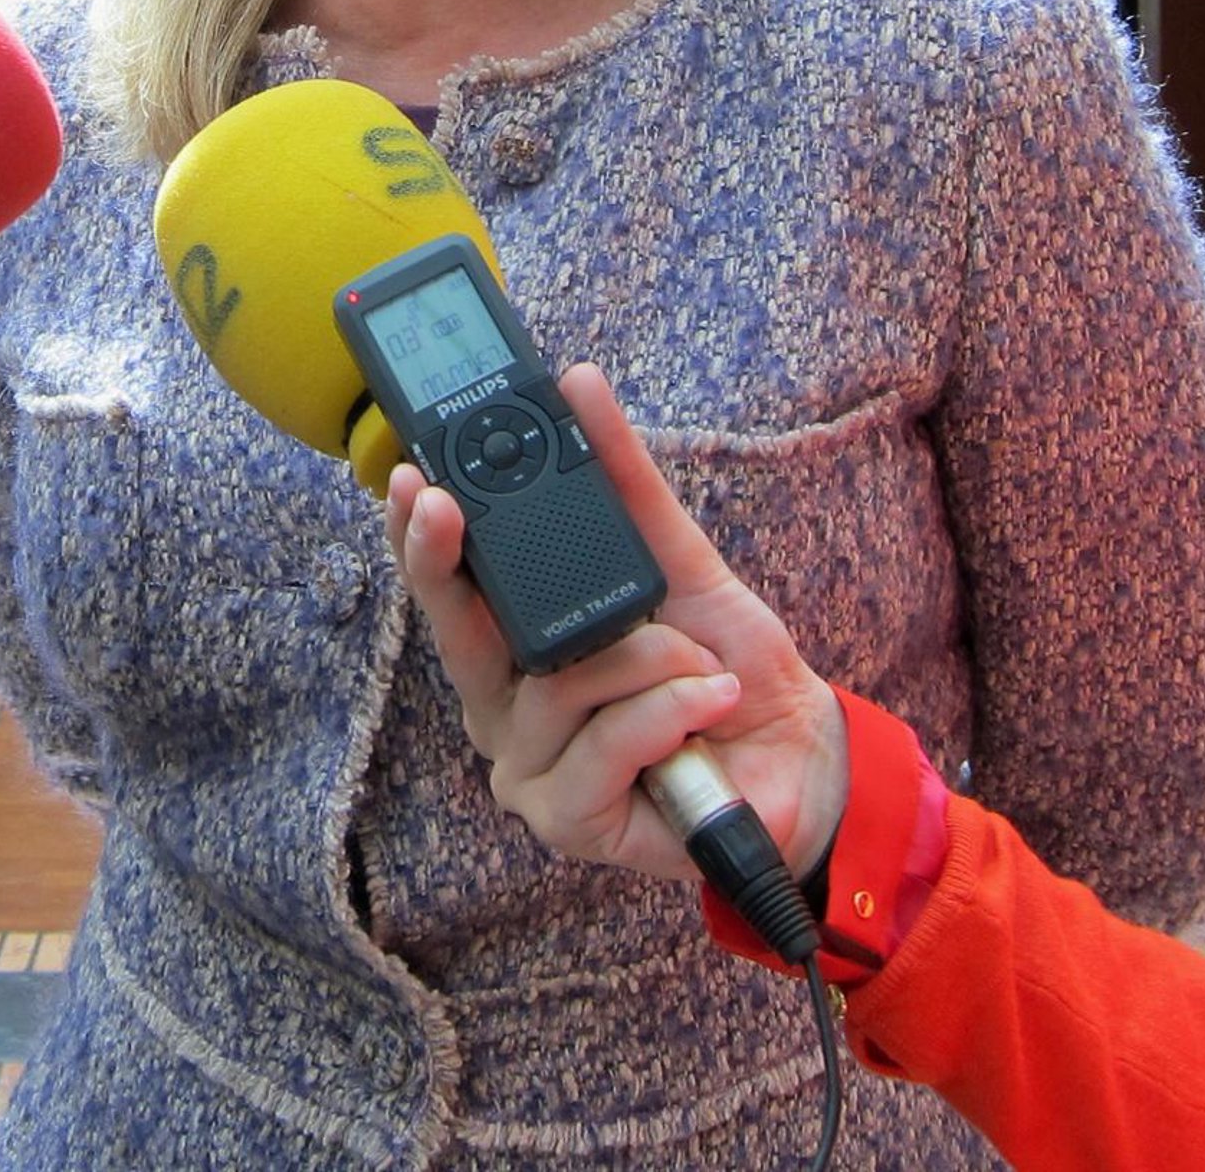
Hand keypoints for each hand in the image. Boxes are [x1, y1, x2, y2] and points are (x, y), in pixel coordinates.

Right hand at [386, 363, 848, 885]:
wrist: (795, 755)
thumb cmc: (722, 664)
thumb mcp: (677, 558)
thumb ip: (624, 479)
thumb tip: (579, 384)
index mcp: (515, 646)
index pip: (447, 586)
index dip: (416, 534)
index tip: (408, 476)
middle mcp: (505, 707)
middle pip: (453, 634)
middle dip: (444, 561)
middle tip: (441, 503)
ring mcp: (529, 769)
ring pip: (559, 684)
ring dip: (651, 660)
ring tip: (702, 663)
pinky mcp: (568, 820)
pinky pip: (606, 742)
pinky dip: (671, 711)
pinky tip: (708, 703)